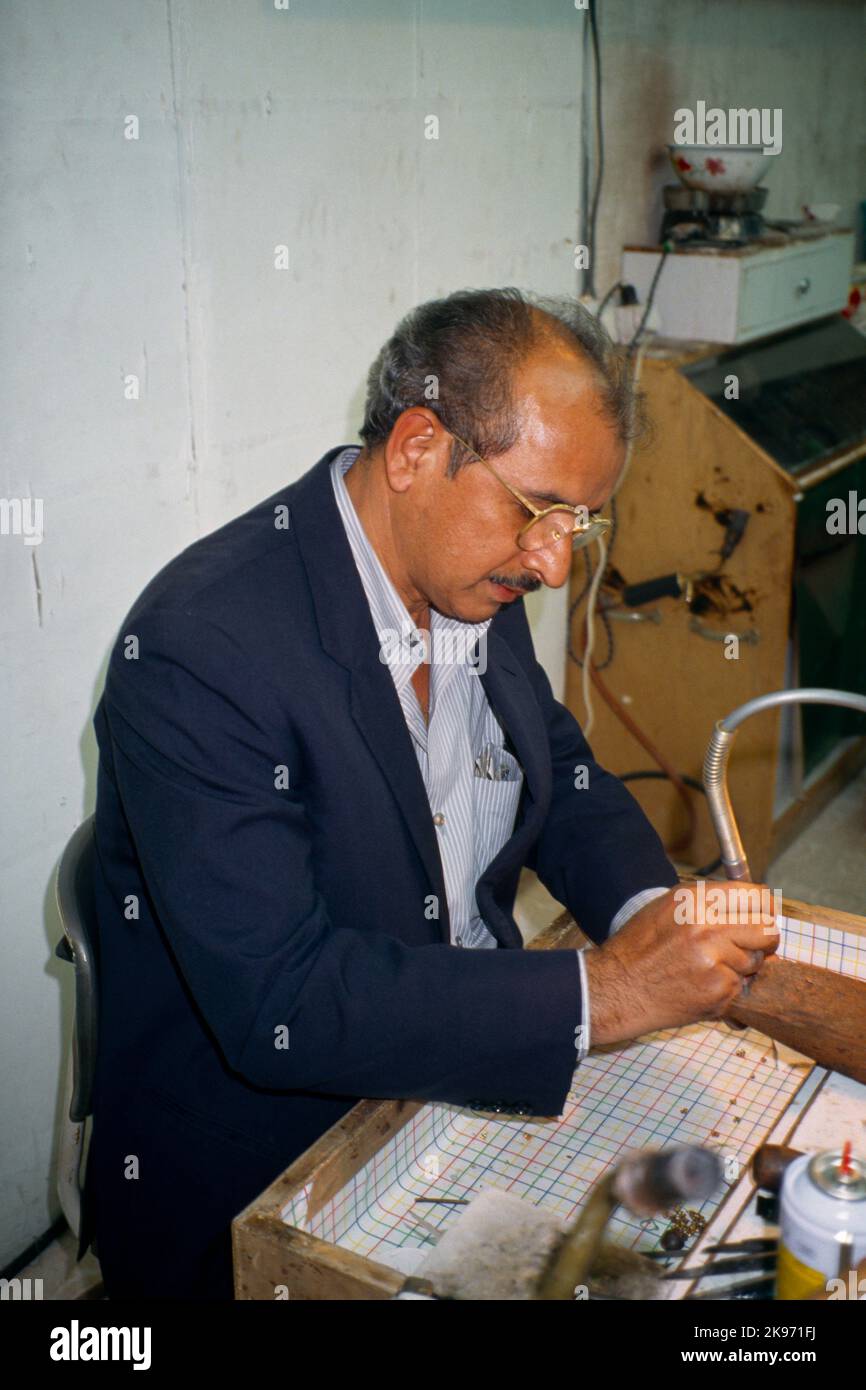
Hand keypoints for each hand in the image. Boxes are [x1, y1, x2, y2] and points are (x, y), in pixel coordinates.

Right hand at [584, 881, 779, 1045]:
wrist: (617, 988)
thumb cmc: (640, 947)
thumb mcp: (667, 907)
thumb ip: (709, 902)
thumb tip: (752, 905)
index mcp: (694, 901)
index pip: (756, 896)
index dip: (764, 907)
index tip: (763, 915)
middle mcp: (707, 927)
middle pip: (766, 929)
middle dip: (763, 939)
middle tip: (750, 945)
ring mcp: (714, 961)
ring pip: (756, 961)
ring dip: (741, 967)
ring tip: (709, 967)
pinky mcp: (718, 991)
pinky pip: (742, 986)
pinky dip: (727, 989)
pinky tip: (701, 985)